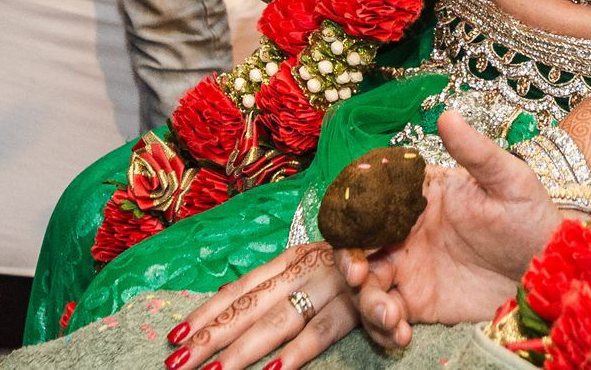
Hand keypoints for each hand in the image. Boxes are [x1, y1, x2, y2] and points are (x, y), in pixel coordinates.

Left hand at [166, 245, 354, 369]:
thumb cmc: (366, 259)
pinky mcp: (359, 302)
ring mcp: (331, 283)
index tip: (173, 337)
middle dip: (210, 338)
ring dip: (244, 351)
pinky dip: (299, 353)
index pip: (239, 289)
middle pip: (249, 308)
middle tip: (177, 365)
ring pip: (278, 322)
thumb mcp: (321, 269)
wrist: (417, 234)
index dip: (206, 313)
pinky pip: (324, 330)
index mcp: (292, 259)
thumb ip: (287, 288)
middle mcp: (306, 267)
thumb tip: (233, 317)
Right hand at [335, 109, 560, 348]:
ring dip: (367, 302)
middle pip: (358, 245)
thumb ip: (476, 152)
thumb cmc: (532, 218)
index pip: (371, 198)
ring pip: (367, 284)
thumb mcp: (509, 181)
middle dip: (349, 263)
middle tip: (359, 278)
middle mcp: (406, 231)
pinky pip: (386, 316)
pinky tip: (400, 334)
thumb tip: (446, 113)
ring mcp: (410, 268)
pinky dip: (382, 327)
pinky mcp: (420, 303)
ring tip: (391, 317)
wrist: (552, 273)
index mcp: (420, 196)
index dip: (352, 213)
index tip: (351, 229)